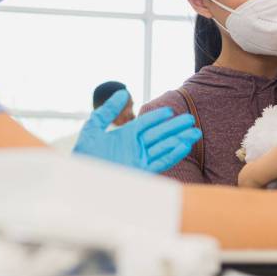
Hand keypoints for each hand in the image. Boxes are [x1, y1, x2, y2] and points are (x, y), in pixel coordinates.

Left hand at [73, 90, 201, 172]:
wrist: (81, 183)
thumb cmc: (84, 158)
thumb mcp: (93, 129)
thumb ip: (107, 111)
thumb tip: (123, 92)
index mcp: (124, 137)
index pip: (146, 124)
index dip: (158, 117)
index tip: (171, 110)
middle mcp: (134, 148)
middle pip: (159, 134)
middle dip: (175, 128)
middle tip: (191, 120)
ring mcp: (139, 160)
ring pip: (164, 147)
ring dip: (180, 140)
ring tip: (195, 132)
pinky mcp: (142, 173)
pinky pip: (161, 161)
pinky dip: (173, 153)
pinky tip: (184, 145)